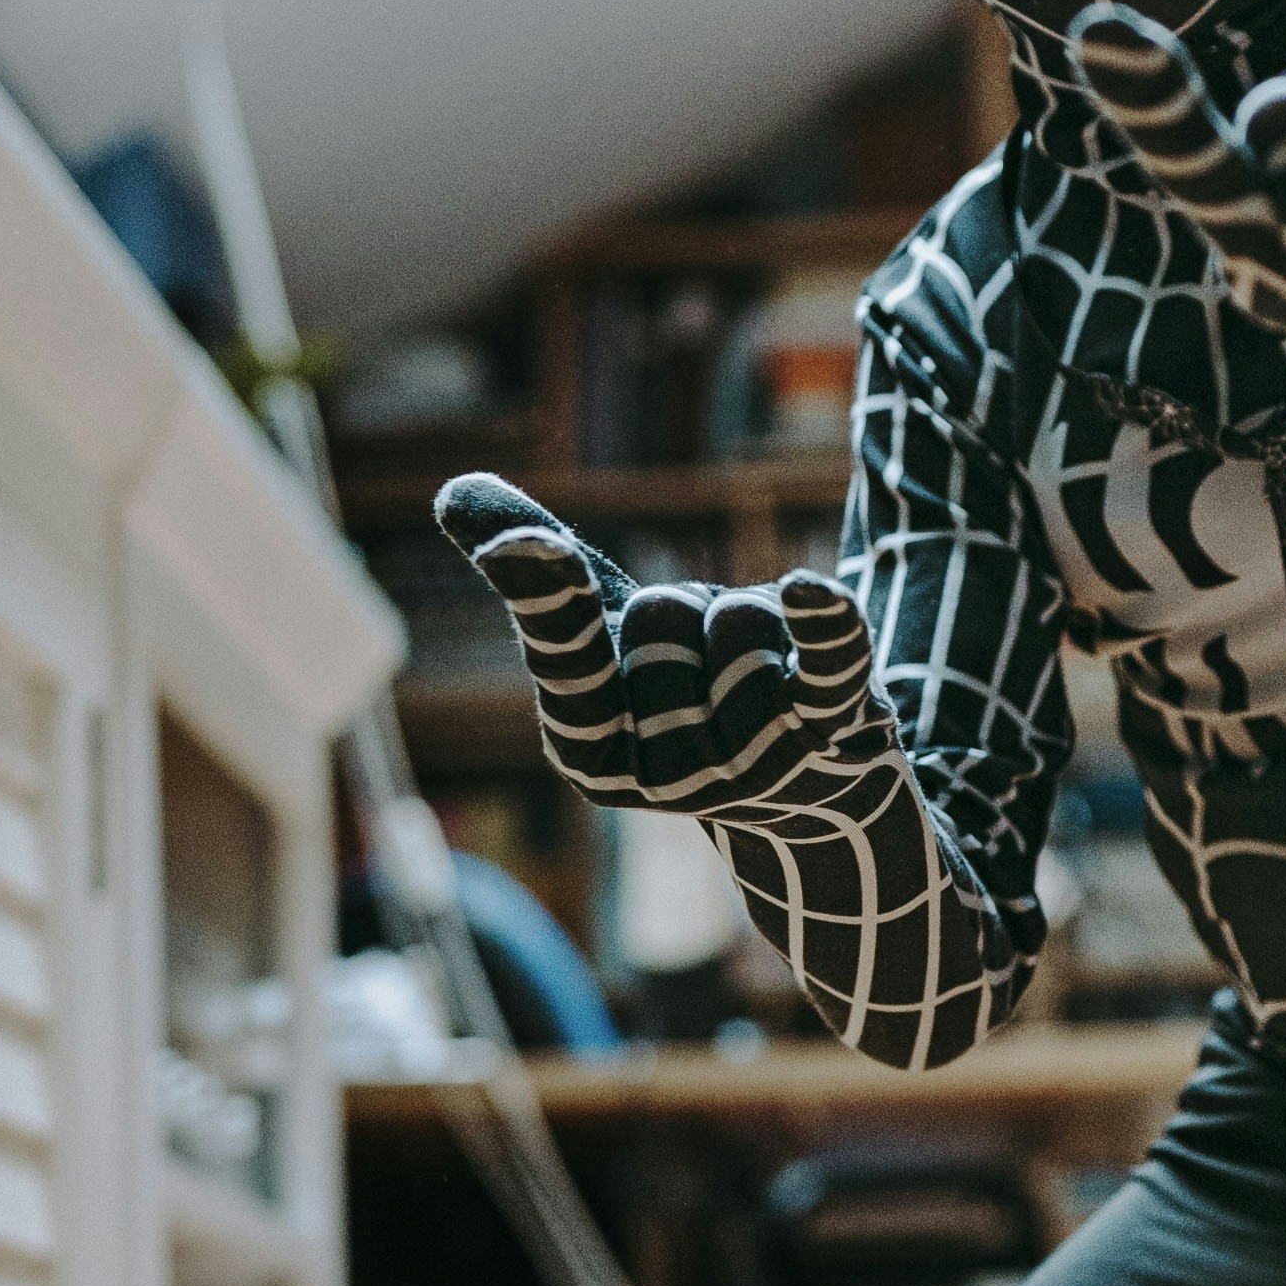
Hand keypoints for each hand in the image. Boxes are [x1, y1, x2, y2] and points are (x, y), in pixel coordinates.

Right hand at [436, 477, 897, 818]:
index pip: (568, 658)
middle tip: (710, 660)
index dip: (550, 594)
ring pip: (735, 618)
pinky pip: (826, 664)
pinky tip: (809, 593)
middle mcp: (669, 775)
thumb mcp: (609, 650)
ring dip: (751, 613)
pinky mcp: (834, 732)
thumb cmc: (690, 703)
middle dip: (686, 608)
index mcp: (592, 757)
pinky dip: (820, 622)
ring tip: (766, 668)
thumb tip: (452, 489)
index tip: (531, 543)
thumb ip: (538, 583)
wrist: (815, 797)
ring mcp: (756, 760)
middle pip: (660, 614)